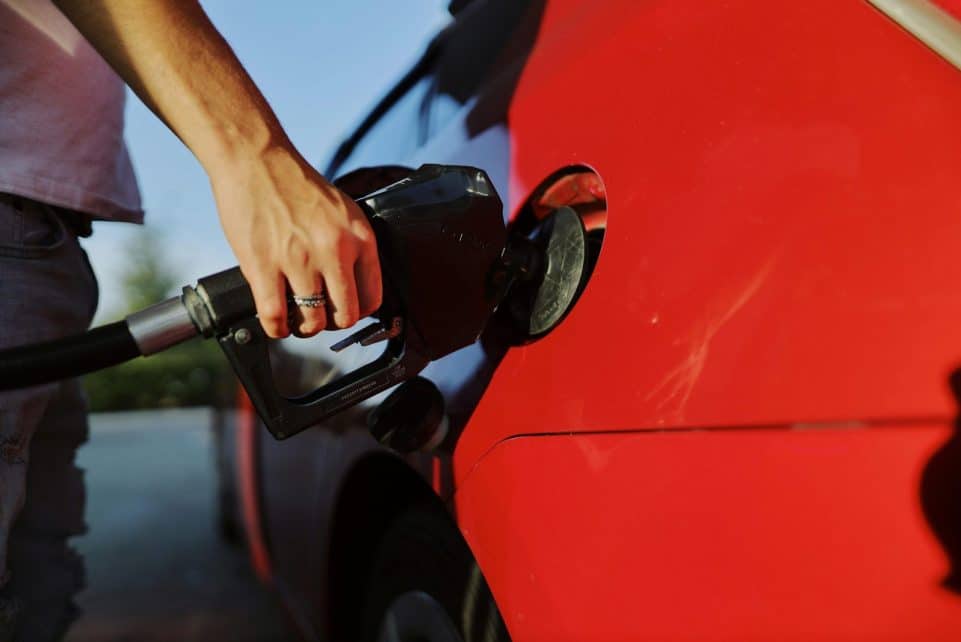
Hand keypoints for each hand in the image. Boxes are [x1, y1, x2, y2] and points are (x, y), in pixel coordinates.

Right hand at [211, 146, 381, 337]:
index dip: (357, 312)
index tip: (344, 311)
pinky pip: (275, 317)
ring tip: (295, 318)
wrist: (255, 159)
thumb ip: (350, 245)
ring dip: (303, 328)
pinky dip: (276, 329)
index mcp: (358, 237)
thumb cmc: (295, 184)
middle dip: (332, 324)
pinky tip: (275, 322)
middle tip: (319, 316)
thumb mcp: (341, 210)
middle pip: (345, 316)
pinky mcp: (263, 266)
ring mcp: (298, 260)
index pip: (373, 298)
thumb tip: (352, 284)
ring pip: (312, 322)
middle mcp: (334, 250)